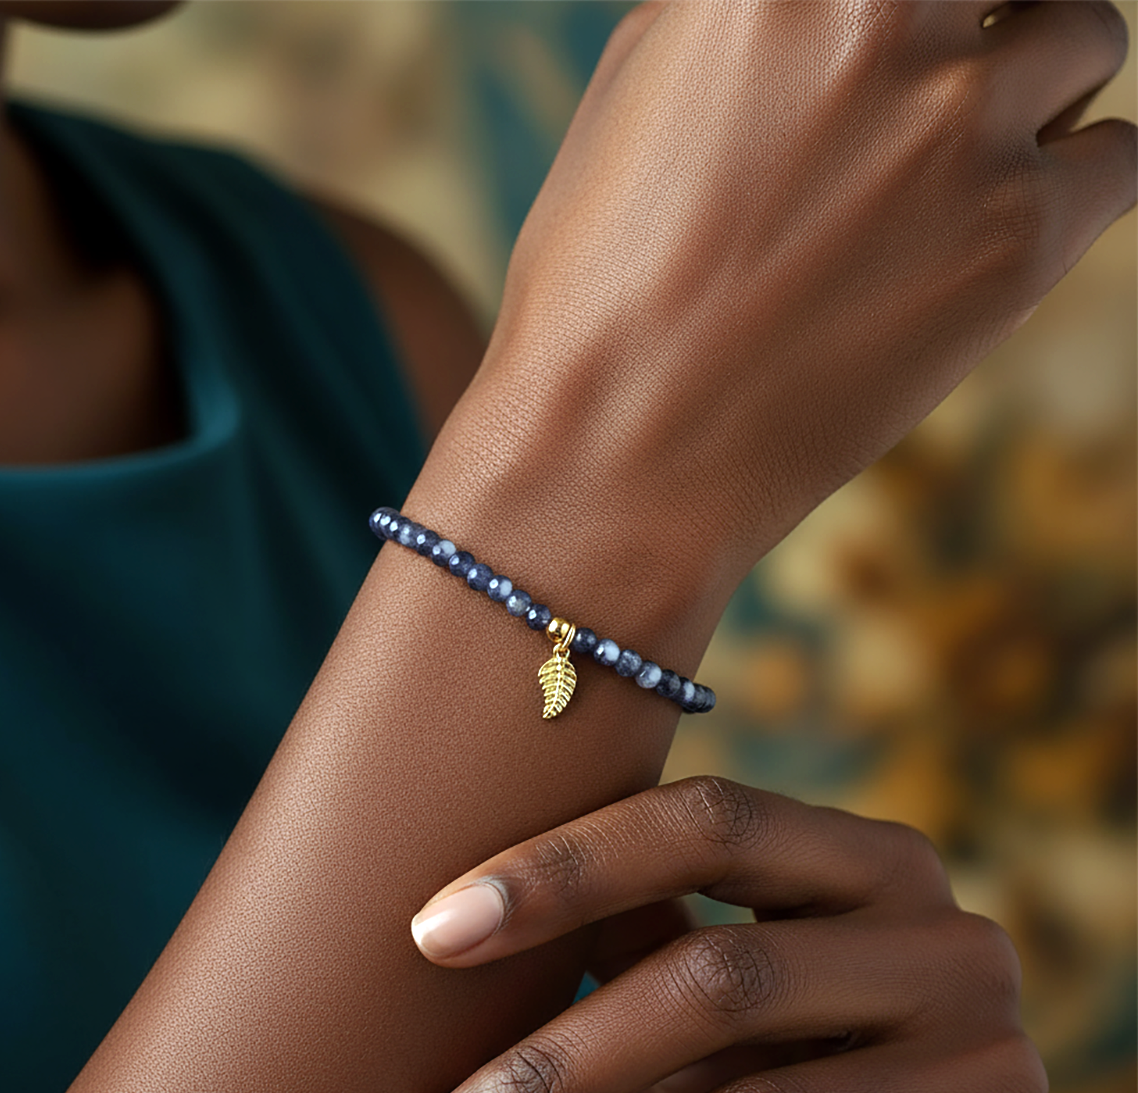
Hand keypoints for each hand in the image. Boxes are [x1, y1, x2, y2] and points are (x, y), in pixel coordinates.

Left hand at [393, 777, 1054, 1092]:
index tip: (432, 932)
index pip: (712, 818)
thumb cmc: (789, 1062)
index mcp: (876, 861)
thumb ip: (646, 930)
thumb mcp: (726, 991)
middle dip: (548, 1071)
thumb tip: (466, 903)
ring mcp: (992, 1068)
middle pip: (717, 976)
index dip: (567, 864)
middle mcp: (952, 943)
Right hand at [424, 0, 1134, 595]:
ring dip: (1034, 94)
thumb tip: (838, 0)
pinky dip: (1071, 189)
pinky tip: (986, 236)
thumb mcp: (643, 92)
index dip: (922, 3)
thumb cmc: (603, 281)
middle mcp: (888, 12)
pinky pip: (1118, 162)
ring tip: (946, 178)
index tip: (922, 31)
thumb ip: (762, 16)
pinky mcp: (1021, 240)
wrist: (617, 450)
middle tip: (936, 88)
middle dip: (986, 16)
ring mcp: (964, 124)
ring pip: (1086, 41)